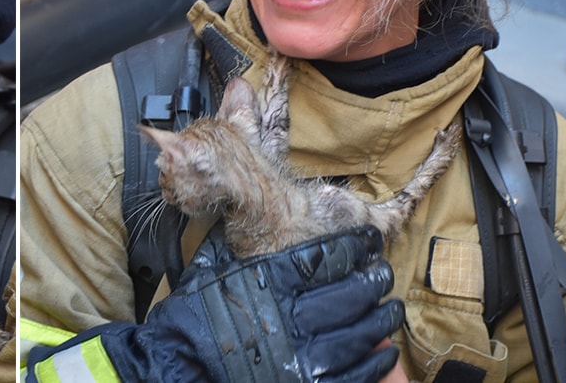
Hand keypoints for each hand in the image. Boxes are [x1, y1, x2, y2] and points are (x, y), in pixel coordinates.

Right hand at [28, 225, 403, 382]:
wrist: (175, 362)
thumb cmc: (191, 315)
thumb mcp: (208, 264)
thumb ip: (232, 234)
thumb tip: (242, 200)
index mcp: (267, 281)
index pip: (325, 257)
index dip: (353, 247)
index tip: (367, 241)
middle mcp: (288, 317)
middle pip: (349, 294)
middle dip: (372, 281)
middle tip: (381, 273)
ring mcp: (299, 356)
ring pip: (358, 334)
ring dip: (380, 320)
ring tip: (389, 310)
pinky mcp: (303, 381)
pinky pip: (352, 372)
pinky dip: (373, 361)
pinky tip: (381, 351)